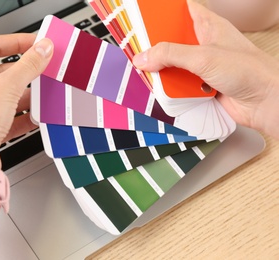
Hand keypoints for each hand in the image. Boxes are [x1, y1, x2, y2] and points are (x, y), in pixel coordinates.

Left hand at [0, 34, 52, 167]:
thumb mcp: (5, 89)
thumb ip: (27, 66)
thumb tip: (42, 50)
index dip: (15, 42)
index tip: (36, 43)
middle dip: (24, 72)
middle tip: (44, 68)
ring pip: (4, 95)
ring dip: (25, 95)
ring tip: (44, 92)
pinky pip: (6, 115)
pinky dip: (22, 115)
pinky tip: (37, 115)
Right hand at [133, 0, 278, 137]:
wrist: (266, 102)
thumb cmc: (248, 71)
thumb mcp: (204, 56)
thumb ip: (171, 55)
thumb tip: (144, 57)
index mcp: (208, 26)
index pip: (183, 11)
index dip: (165, 12)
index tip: (145, 17)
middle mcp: (204, 44)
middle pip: (173, 40)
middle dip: (157, 47)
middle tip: (140, 49)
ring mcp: (203, 65)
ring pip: (174, 64)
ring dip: (163, 70)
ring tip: (148, 71)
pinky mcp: (202, 85)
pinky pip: (180, 83)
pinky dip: (171, 87)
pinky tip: (164, 89)